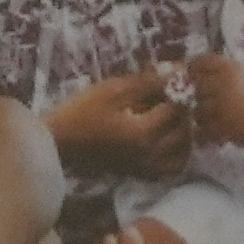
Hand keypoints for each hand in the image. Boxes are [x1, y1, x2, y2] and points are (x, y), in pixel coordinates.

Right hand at [47, 69, 191, 180]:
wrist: (59, 142)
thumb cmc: (82, 112)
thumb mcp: (114, 90)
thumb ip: (148, 82)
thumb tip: (176, 70)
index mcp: (144, 132)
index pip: (177, 109)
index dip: (179, 90)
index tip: (175, 78)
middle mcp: (150, 154)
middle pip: (183, 131)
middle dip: (183, 111)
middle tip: (173, 95)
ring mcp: (145, 167)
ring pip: (181, 153)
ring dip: (184, 133)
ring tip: (172, 117)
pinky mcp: (139, 173)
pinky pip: (169, 168)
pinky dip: (176, 154)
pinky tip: (167, 139)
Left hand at [188, 51, 243, 150]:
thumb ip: (228, 72)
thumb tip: (209, 76)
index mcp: (229, 68)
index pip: (202, 62)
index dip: (194, 67)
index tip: (193, 72)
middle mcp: (219, 85)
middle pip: (197, 87)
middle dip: (200, 93)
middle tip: (206, 99)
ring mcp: (218, 108)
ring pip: (197, 110)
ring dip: (201, 114)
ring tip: (210, 118)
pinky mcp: (220, 128)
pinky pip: (202, 130)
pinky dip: (202, 133)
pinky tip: (207, 134)